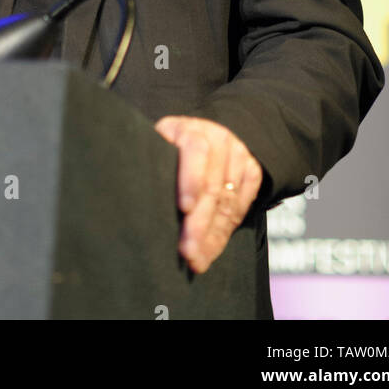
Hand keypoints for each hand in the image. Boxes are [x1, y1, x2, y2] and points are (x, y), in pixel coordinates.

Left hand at [154, 115, 262, 273]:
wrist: (203, 136)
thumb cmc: (169, 150)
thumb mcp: (157, 148)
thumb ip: (154, 166)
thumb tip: (137, 199)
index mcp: (187, 129)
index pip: (194, 150)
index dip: (191, 180)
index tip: (184, 208)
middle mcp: (216, 137)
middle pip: (212, 186)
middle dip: (199, 224)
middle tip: (187, 252)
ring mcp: (237, 153)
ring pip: (228, 202)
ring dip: (212, 236)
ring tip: (197, 259)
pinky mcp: (252, 170)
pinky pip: (243, 206)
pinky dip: (227, 232)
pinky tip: (212, 249)